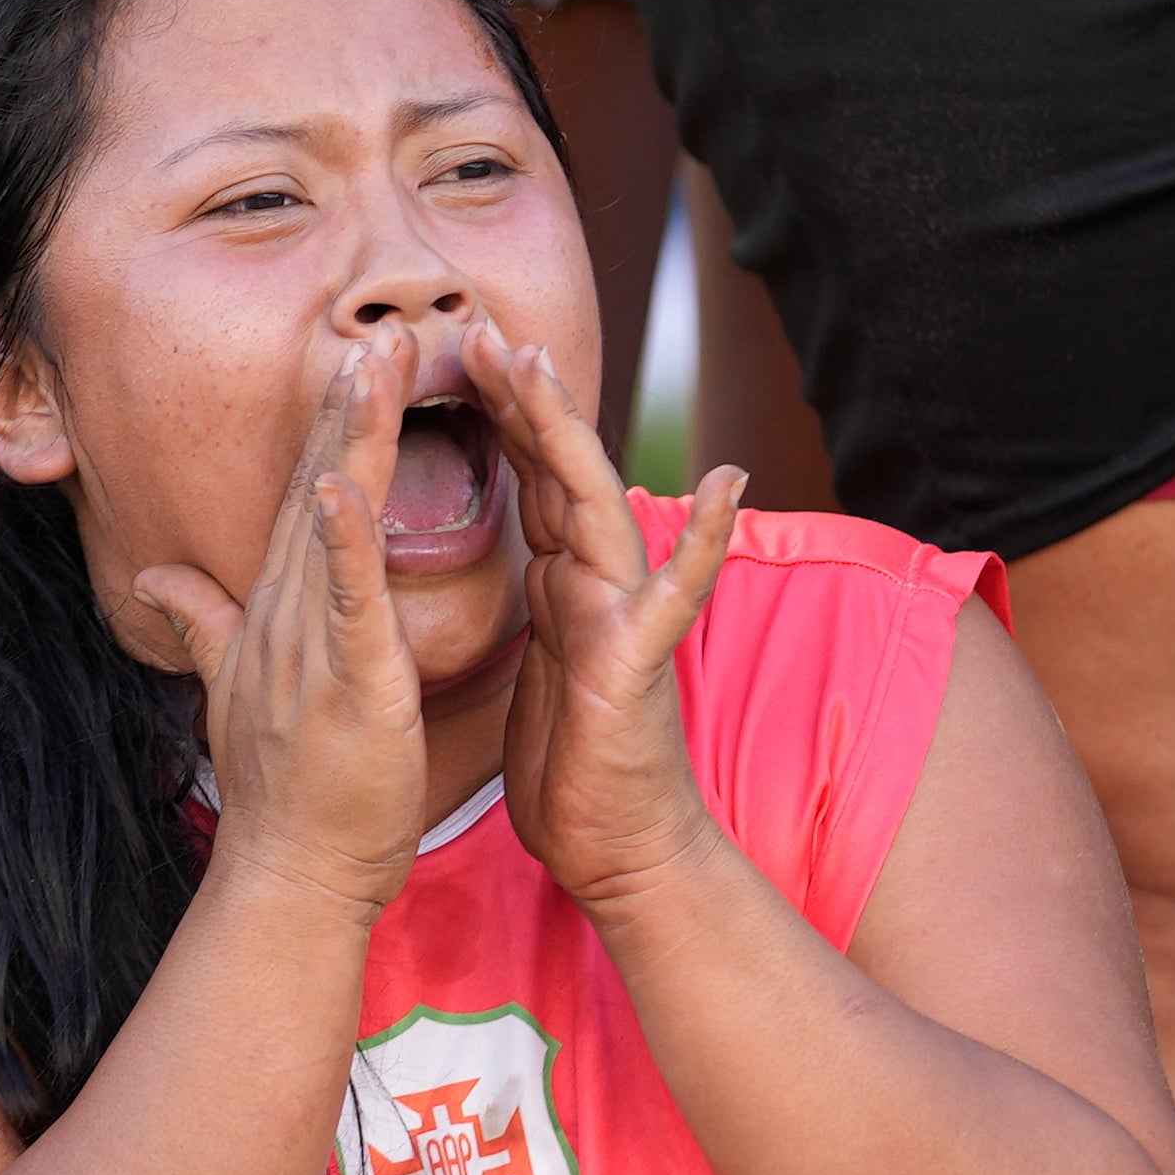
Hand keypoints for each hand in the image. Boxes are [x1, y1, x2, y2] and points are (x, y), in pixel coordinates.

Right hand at [130, 331, 432, 928]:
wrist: (287, 874)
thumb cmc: (286, 792)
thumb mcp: (238, 688)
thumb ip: (200, 621)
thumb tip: (152, 576)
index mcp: (277, 611)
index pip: (307, 499)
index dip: (331, 424)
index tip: (357, 354)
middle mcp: (284, 612)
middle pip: (318, 487)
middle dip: (347, 403)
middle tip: (379, 324)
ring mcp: (308, 642)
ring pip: (332, 520)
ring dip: (352, 437)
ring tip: (375, 361)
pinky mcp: (344, 679)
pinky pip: (344, 597)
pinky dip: (348, 538)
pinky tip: (349, 481)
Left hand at [491, 338, 745, 909]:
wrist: (619, 848)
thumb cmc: (574, 765)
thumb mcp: (532, 667)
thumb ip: (534, 604)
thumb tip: (526, 559)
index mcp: (558, 583)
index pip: (522, 481)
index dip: (490, 418)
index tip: (447, 356)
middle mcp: (596, 583)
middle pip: (555, 472)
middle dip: (520, 399)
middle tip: (479, 326)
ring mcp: (624, 614)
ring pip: (598, 505)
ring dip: (570, 435)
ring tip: (543, 366)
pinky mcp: (641, 661)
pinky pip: (676, 593)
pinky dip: (704, 539)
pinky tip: (727, 483)